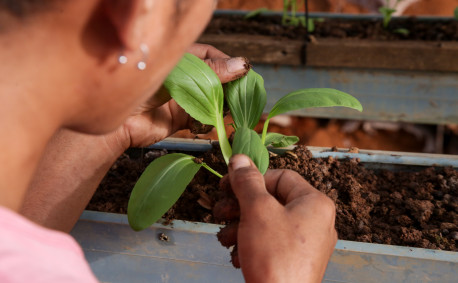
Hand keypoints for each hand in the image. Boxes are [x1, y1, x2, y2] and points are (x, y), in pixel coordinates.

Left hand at [106, 44, 248, 150]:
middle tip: (241, 93)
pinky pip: (203, 118)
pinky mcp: (181, 119)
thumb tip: (241, 65)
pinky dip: (211, 121)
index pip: (210, 55)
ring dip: (221, 105)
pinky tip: (214, 121)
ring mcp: (183, 99)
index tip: (241, 71)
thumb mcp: (176, 75)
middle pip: (214, 79)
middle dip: (228, 86)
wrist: (115, 123)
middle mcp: (183, 78)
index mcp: (179, 59)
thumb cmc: (138, 87)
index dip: (227, 62)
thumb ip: (208, 72)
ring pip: (211, 99)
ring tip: (230, 108)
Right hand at [222, 155, 336, 282]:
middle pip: (271, 201)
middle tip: (220, 213)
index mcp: (315, 203)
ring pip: (268, 224)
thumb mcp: (257, 211)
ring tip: (225, 239)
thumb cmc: (274, 256)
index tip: (226, 187)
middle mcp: (316, 221)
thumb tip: (239, 158)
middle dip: (240, 207)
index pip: (280, 177)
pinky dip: (251, 246)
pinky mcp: (296, 262)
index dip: (251, 180)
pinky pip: (272, 244)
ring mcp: (307, 245)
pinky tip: (237, 256)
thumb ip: (247, 181)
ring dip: (240, 228)